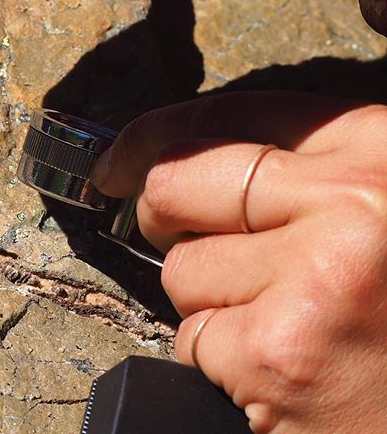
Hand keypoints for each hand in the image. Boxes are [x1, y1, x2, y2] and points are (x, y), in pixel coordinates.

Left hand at [92, 91, 386, 433]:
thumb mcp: (374, 206)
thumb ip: (296, 171)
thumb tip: (183, 156)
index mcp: (372, 150)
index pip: (223, 116)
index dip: (152, 135)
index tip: (118, 159)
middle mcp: (349, 203)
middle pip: (175, 182)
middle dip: (161, 214)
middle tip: (181, 235)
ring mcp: (313, 279)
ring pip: (179, 268)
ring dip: (208, 299)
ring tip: (279, 318)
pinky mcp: (278, 355)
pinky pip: (191, 338)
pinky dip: (217, 355)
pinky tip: (280, 364)